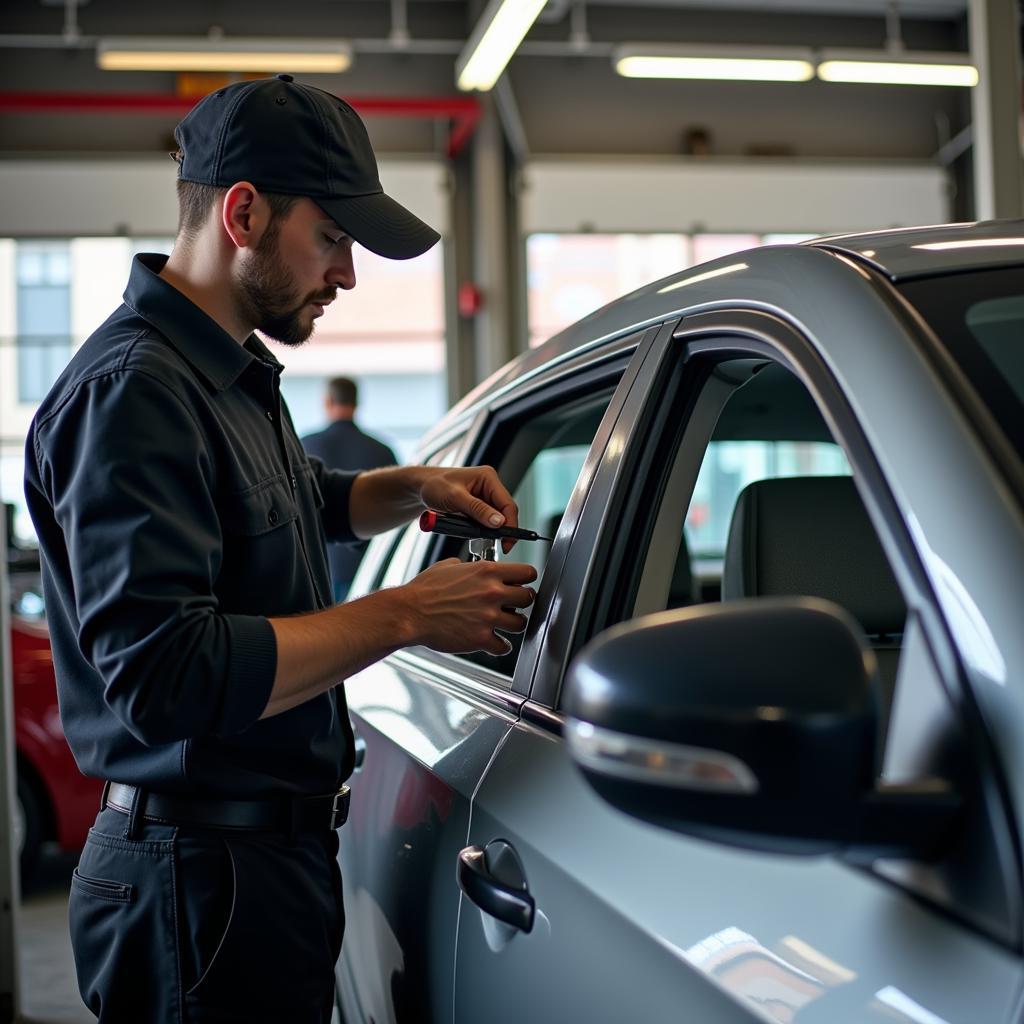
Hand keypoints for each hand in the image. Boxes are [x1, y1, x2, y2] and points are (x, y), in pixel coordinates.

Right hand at [399, 558, 537, 655]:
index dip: (526, 579)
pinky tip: (494, 642)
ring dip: (513, 624)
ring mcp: (488, 617)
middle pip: (528, 598)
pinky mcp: (480, 639)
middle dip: (521, 602)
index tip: (523, 583)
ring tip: (503, 624)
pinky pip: (504, 646)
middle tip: (513, 605)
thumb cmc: (424, 590)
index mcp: (486, 572)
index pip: (527, 572)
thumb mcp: (448, 566)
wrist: (409, 613)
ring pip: (520, 623)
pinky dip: (500, 646)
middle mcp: (491, 593)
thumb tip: (472, 565)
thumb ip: (468, 565)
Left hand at [419, 466, 519, 553]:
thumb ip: (477, 509)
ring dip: (491, 530)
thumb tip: (499, 522)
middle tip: (499, 546)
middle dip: (502, 530)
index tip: (507, 542)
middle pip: (505, 512)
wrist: (421, 487)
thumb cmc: (434, 485)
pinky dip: (483, 529)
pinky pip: (487, 520)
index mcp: (488, 477)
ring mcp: (485, 496)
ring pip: (497, 518)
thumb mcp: (455, 498)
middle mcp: (490, 486)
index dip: (511, 524)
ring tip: (482, 538)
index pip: (508, 504)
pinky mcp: (479, 505)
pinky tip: (476, 533)